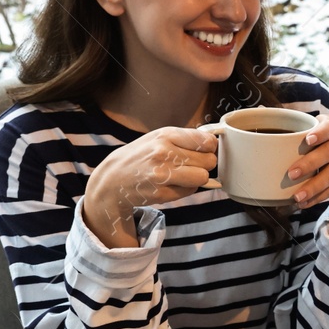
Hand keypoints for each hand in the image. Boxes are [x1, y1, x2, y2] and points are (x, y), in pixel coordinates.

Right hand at [82, 127, 217, 247]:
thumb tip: (216, 143)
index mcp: (166, 135)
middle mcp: (163, 153)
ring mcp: (162, 174)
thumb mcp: (160, 138)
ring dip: (197, 178)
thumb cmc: (142, 155)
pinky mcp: (161, 193)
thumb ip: (186, 138)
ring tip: (183, 175)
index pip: (207, 142)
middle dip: (204, 164)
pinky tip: (171, 184)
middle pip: (209, 161)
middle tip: (191, 165)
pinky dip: (186, 189)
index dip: (210, 148)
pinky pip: (190, 191)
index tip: (203, 151)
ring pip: (203, 177)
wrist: (113, 179)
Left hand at [287, 114, 328, 210]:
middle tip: (291, 174)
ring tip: (297, 197)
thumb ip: (302, 123)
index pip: (328, 128)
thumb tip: (263, 112)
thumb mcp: (326, 125)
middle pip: (328, 153)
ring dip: (314, 187)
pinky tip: (306, 203)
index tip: (308, 140)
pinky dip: (319, 197)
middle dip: (310, 164)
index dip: (319, 133)